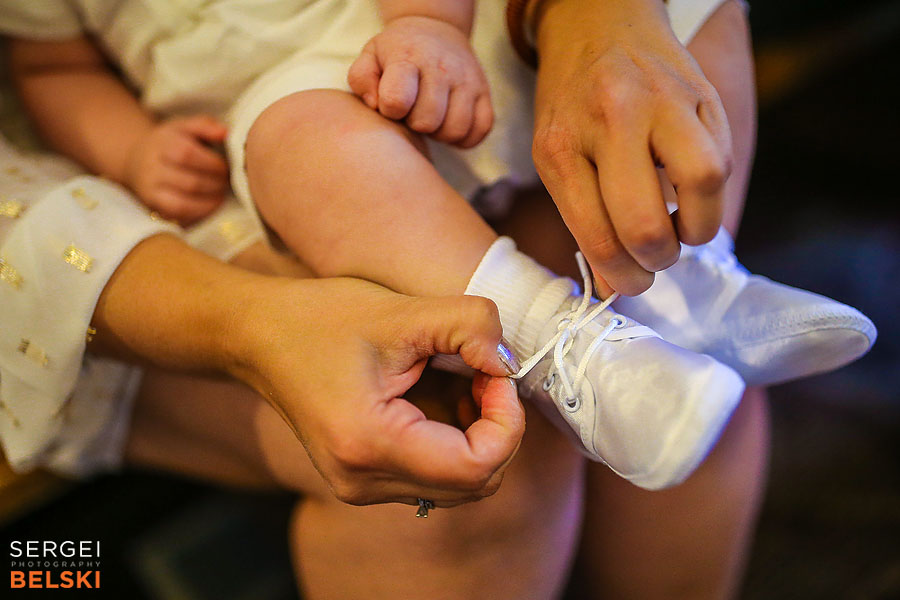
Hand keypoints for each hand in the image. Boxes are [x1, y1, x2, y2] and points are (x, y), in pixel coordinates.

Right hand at [124, 115, 229, 224]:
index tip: (225, 167)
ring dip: (210, 201)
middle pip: (190, 182)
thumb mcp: (183, 127)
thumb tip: (224, 132)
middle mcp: (151, 167)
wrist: (136, 161)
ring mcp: (150, 189)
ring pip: (184, 202)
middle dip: (215, 185)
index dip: (212, 164)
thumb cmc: (169, 143)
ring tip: (221, 193)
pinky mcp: (152, 204)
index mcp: (162, 143)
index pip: (187, 154)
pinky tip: (211, 204)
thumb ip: (205, 125)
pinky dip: (199, 212)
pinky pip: (177, 213)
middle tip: (227, 182)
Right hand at [230, 277, 524, 506]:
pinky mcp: (363, 479)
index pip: (477, 467)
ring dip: (478, 435)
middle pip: (475, 484)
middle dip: (497, 427)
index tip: (495, 373)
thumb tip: (509, 362)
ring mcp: (361, 487)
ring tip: (459, 381)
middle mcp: (363, 481)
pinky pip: (434, 477)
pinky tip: (440, 396)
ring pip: (459, 485)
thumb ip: (471, 327)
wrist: (257, 337)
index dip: (506, 421)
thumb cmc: (319, 319)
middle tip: (482, 373)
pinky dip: (455, 441)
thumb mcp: (403, 311)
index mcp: (370, 443)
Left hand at [347, 16, 493, 147]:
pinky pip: (480, 131)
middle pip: (427, 121)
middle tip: (412, 112)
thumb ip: (362, 80)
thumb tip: (376, 105)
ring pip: (455, 130)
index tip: (391, 104)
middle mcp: (441, 67)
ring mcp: (467, 80)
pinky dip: (464, 137)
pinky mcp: (485, 93)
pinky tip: (449, 125)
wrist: (434, 29)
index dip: (390, 111)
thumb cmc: (397, 52)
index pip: (397, 99)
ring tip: (430, 118)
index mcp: (408, 57)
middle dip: (415, 124)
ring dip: (439, 133)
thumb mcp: (370, 56)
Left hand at [531, 0, 732, 295]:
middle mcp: (612, 119)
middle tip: (654, 258)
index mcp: (562, 144)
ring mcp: (664, 101)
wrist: (598, 21)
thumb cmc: (571, 101)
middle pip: (647, 222)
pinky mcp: (703, 94)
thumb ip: (584, 221)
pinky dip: (710, 192)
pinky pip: (722, 158)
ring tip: (682, 227)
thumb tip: (615, 287)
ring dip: (698, 227)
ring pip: (703, 183)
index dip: (621, 276)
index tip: (629, 283)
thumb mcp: (556, 156)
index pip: (597, 235)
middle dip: (655, 259)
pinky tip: (688, 191)